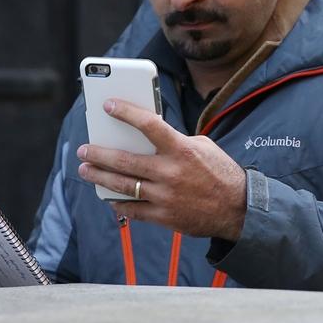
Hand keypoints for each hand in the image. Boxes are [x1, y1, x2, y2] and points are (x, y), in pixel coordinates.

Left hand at [76, 98, 246, 240]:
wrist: (238, 209)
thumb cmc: (219, 171)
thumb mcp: (201, 146)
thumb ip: (173, 141)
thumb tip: (143, 137)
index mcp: (182, 149)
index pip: (149, 125)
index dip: (126, 112)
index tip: (107, 105)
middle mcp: (170, 172)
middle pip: (125, 161)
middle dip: (99, 154)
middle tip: (84, 149)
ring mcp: (165, 197)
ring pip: (123, 186)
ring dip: (100, 177)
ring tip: (86, 170)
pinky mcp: (165, 217)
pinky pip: (133, 210)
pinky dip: (118, 202)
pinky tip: (108, 196)